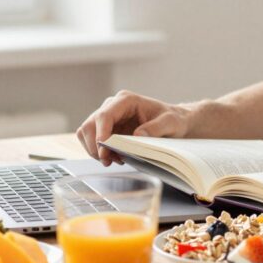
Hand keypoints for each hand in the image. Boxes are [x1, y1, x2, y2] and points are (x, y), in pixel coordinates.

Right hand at [76, 90, 191, 165]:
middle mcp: (113, 106)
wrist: (175, 122)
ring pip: (86, 133)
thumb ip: (156, 128)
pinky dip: (98, 152)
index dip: (100, 133)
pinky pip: (91, 140)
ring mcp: (108, 118)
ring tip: (114, 160)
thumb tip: (137, 135)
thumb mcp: (171, 123)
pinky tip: (114, 158)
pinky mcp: (107, 129)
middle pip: (90, 125)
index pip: (104, 115)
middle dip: (95, 146)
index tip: (104, 150)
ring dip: (95, 150)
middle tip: (109, 161)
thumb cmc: (174, 120)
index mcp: (126, 100)